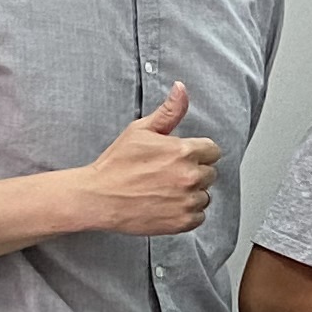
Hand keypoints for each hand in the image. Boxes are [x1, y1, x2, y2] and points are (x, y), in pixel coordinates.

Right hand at [80, 83, 220, 235]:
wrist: (99, 198)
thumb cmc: (117, 164)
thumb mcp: (141, 130)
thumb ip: (168, 111)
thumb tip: (181, 89)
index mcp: (183, 151)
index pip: (212, 151)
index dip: (196, 153)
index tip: (180, 158)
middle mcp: (189, 176)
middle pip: (210, 173)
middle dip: (193, 171)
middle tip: (167, 174)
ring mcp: (187, 201)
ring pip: (205, 195)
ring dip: (190, 193)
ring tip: (164, 190)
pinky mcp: (182, 222)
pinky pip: (199, 216)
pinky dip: (186, 212)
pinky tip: (166, 204)